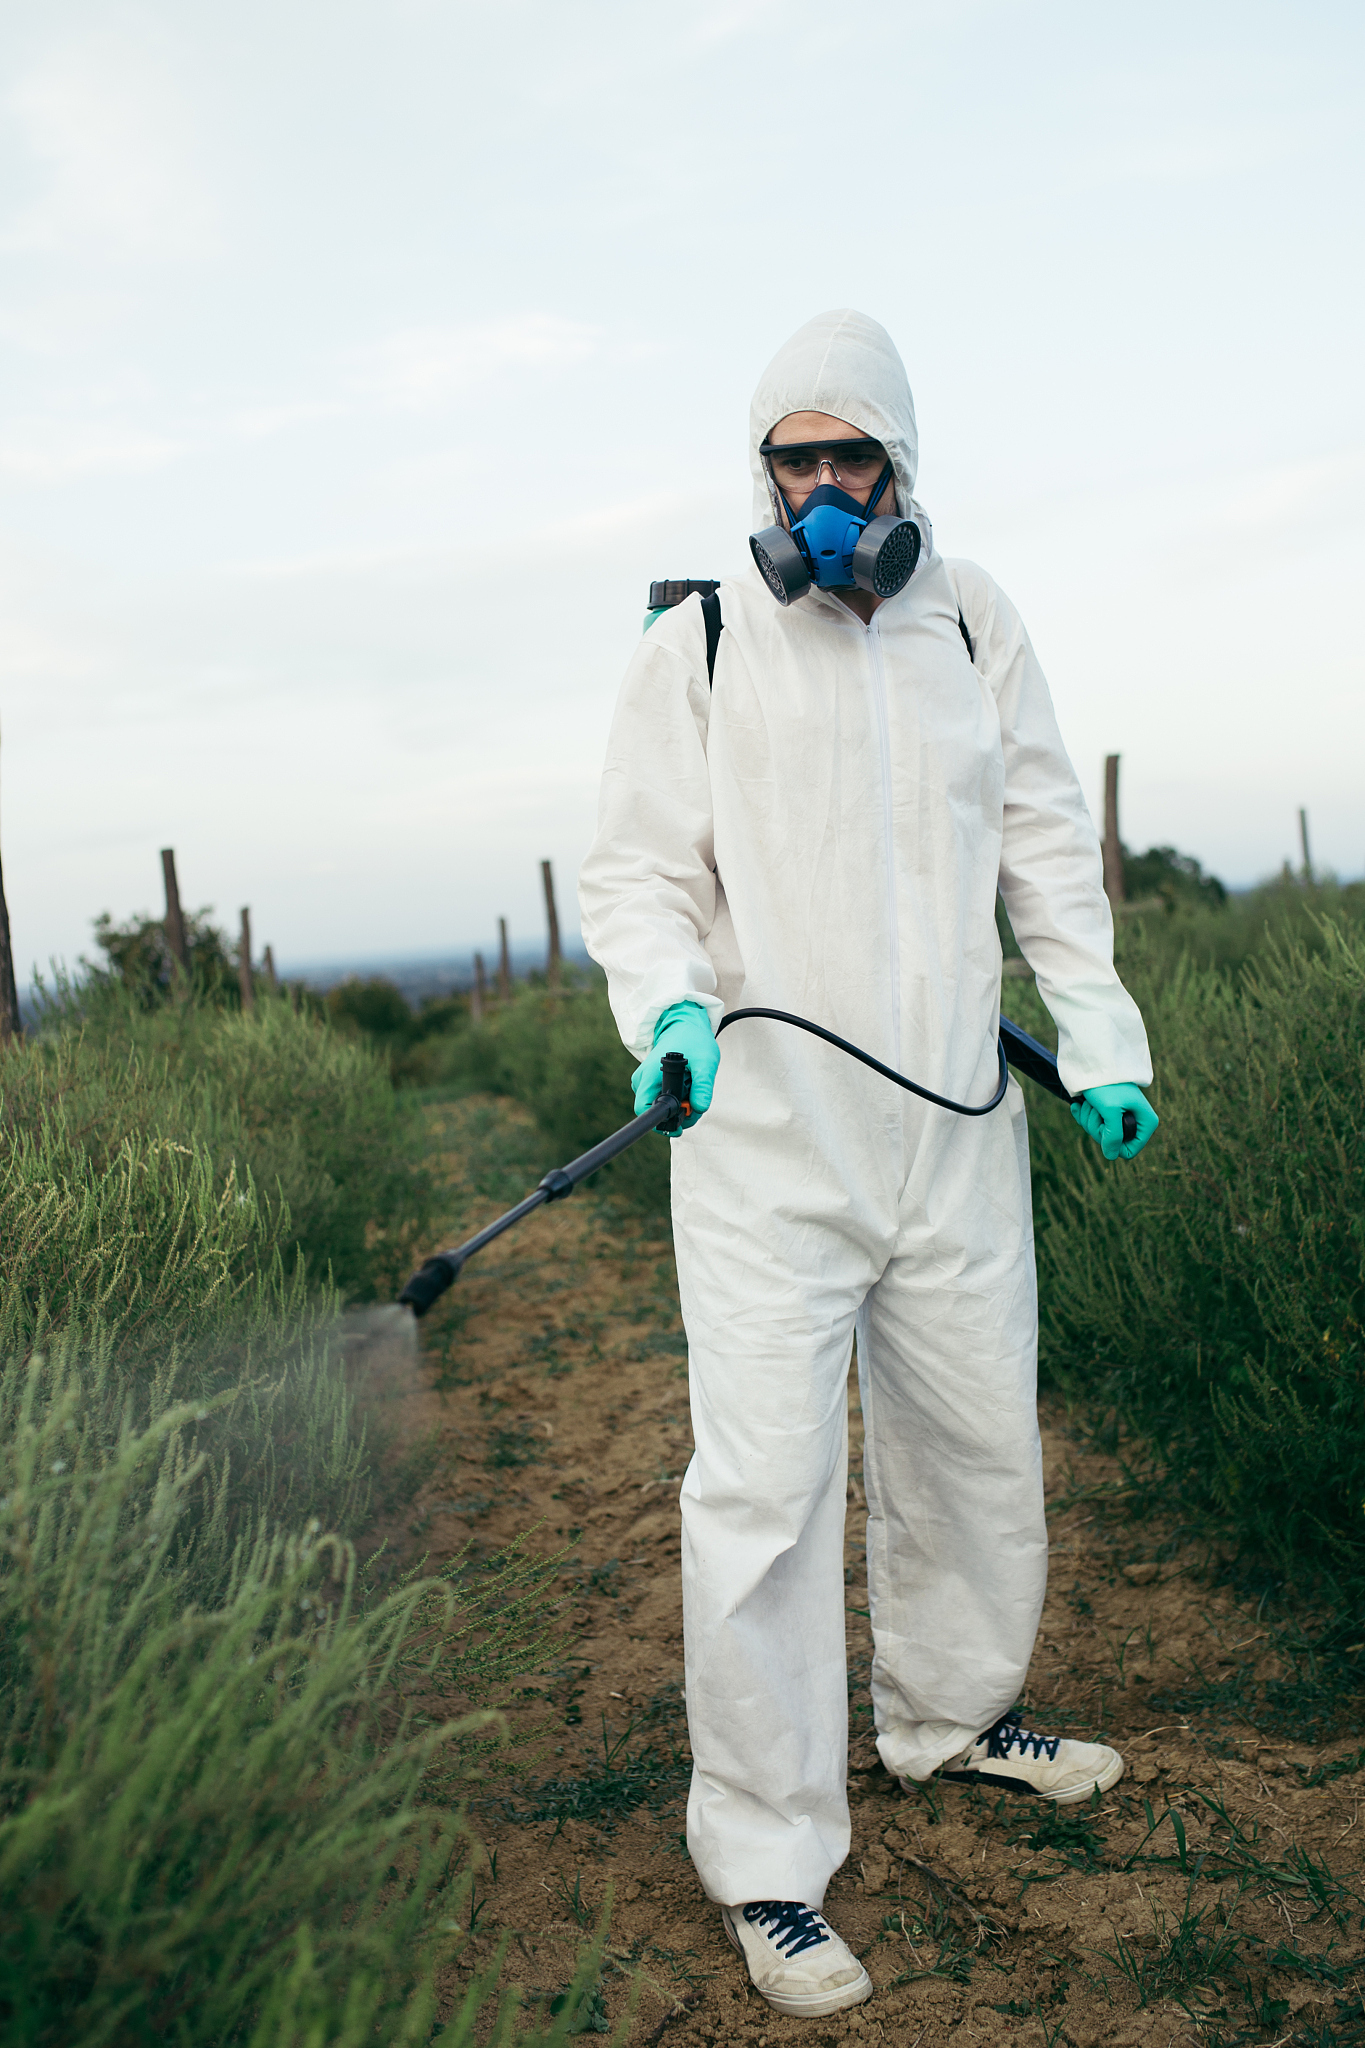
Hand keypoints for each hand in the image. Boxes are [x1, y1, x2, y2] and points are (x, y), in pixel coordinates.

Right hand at [631, 1002, 719, 1133]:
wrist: (686, 1025)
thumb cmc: (693, 1040)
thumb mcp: (704, 1062)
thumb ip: (703, 1086)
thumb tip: (701, 1108)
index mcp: (649, 1076)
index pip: (645, 1110)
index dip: (662, 1122)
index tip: (680, 1122)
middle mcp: (643, 1081)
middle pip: (658, 1113)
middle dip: (680, 1114)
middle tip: (697, 1101)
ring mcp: (647, 1083)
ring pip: (663, 1108)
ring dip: (683, 1106)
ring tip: (694, 1087)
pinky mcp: (653, 1084)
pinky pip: (665, 1100)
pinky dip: (681, 1099)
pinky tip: (689, 1086)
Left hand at [1071, 1083, 1157, 1160]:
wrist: (1094, 1062)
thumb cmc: (1106, 1084)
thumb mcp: (1110, 1111)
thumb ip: (1112, 1136)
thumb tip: (1111, 1156)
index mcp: (1146, 1122)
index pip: (1129, 1150)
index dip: (1113, 1144)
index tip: (1106, 1128)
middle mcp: (1135, 1121)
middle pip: (1111, 1143)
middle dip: (1097, 1128)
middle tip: (1097, 1110)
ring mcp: (1119, 1117)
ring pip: (1099, 1134)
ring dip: (1089, 1118)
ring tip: (1091, 1102)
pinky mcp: (1106, 1111)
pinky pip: (1091, 1124)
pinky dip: (1083, 1115)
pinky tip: (1079, 1105)